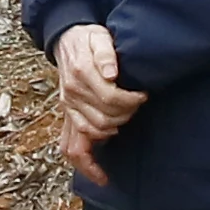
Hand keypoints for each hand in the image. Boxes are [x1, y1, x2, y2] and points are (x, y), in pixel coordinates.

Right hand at [52, 23, 143, 181]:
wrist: (66, 39)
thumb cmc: (87, 38)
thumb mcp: (99, 36)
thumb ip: (106, 52)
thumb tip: (112, 72)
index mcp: (81, 75)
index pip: (110, 98)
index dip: (131, 100)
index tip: (143, 95)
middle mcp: (71, 95)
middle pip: (103, 119)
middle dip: (125, 115)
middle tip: (138, 105)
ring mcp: (68, 107)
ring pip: (89, 135)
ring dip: (111, 131)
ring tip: (126, 121)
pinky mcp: (67, 115)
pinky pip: (70, 146)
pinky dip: (86, 162)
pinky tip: (101, 174)